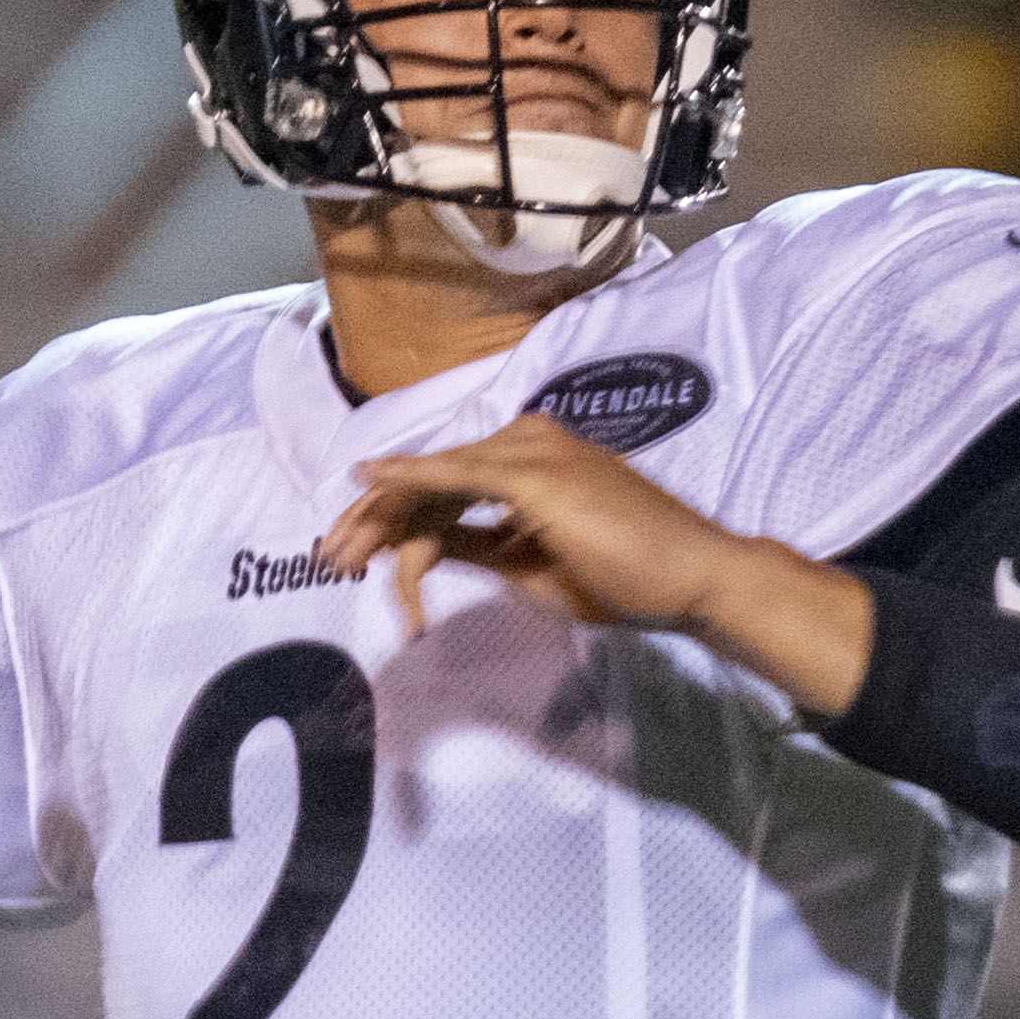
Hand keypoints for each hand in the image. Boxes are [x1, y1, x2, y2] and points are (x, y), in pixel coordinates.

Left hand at [314, 415, 872, 709]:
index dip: (396, 515)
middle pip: (431, 475)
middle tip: (329, 555)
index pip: (448, 482)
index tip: (356, 551)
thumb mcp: (533, 564)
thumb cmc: (628, 578)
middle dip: (374, 517)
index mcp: (533, 460)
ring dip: (380, 513)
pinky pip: (454, 473)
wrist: (691, 576)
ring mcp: (532, 449)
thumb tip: (431, 545)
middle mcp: (528, 440)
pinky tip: (369, 483)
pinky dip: (408, 477)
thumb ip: (481, 545)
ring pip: (434, 476)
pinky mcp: (533, 471)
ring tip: (338, 549)